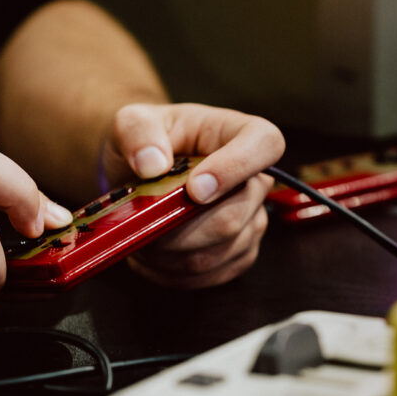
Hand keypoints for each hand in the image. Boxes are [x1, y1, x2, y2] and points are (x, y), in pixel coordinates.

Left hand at [101, 103, 284, 288]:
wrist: (141, 172)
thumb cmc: (147, 142)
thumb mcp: (131, 121)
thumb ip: (138, 132)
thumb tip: (152, 164)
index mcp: (239, 134)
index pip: (265, 144)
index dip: (234, 169)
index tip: (193, 189)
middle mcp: (254, 180)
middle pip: (233, 217)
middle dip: (180, 228)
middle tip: (144, 222)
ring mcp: (251, 220)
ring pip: (218, 252)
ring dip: (171, 253)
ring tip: (143, 236)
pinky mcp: (238, 253)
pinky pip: (211, 274)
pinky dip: (173, 272)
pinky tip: (153, 255)